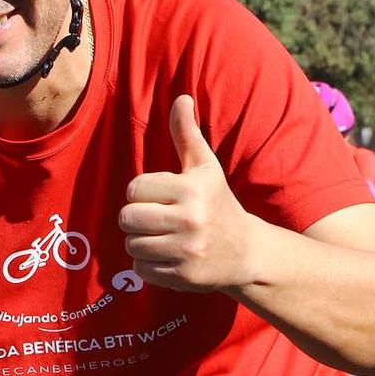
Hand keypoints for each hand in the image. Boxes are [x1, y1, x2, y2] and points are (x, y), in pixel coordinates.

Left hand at [119, 95, 254, 292]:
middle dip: (136, 218)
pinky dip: (148, 265)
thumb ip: (187, 134)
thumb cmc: (218, 203)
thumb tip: (180, 98)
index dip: (142, 193)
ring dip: (141, 242)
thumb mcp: (205, 168)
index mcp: (191, 190)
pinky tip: (167, 256)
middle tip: (155, 219)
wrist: (246, 252)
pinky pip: (140, 270)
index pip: (135, 189)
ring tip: (162, 237)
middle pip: (128, 218)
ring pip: (131, 245)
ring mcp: (186, 252)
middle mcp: (190, 221)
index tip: (160, 197)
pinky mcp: (182, 277)